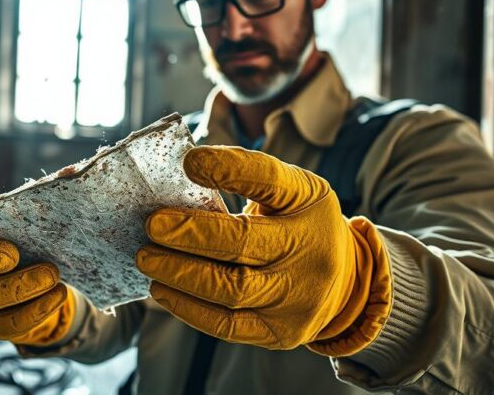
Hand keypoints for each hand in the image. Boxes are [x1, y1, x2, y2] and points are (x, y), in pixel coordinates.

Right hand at [0, 232, 77, 346]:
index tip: (13, 253)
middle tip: (49, 270)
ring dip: (27, 293)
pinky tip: (58, 295)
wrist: (33, 271)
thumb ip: (18, 224)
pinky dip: (37, 311)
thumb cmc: (20, 242)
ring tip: (55, 279)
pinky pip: (11, 325)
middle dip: (15, 281)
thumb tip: (44, 215)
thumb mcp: (16, 230)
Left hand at [135, 146, 391, 355]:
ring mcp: (298, 296)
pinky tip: (162, 289)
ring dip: (180, 273)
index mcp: (308, 200)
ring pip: (231, 288)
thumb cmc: (297, 223)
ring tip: (147, 258)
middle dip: (190, 233)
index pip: (268, 180)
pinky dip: (188, 308)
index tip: (189, 162)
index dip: (228, 168)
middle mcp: (310, 248)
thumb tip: (180, 168)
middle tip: (151, 224)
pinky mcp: (280, 332)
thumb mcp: (287, 189)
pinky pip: (227, 325)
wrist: (346, 282)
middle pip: (244, 241)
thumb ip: (242, 175)